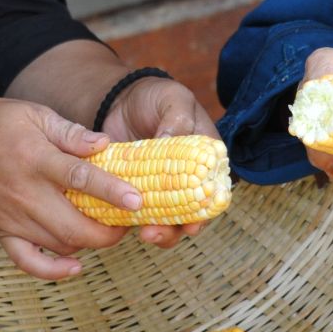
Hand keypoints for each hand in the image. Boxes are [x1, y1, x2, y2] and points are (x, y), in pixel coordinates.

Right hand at [0, 99, 136, 279]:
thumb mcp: (34, 114)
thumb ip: (71, 132)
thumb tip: (105, 144)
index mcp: (35, 158)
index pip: (79, 178)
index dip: (112, 191)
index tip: (138, 200)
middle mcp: (24, 193)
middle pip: (73, 226)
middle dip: (108, 232)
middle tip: (127, 222)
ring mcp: (12, 216)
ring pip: (59, 244)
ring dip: (88, 243)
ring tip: (106, 229)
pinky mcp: (1, 231)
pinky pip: (28, 261)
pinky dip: (52, 270)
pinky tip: (75, 265)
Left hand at [99, 77, 219, 247]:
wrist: (121, 101)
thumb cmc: (155, 97)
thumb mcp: (172, 98)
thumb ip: (178, 119)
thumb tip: (169, 141)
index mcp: (204, 158)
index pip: (212, 190)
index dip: (204, 211)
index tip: (192, 226)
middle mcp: (187, 178)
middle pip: (189, 212)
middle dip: (175, 229)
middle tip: (155, 233)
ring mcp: (161, 187)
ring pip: (164, 218)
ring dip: (157, 231)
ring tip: (143, 234)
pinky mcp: (136, 191)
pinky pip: (136, 211)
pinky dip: (131, 220)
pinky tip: (120, 224)